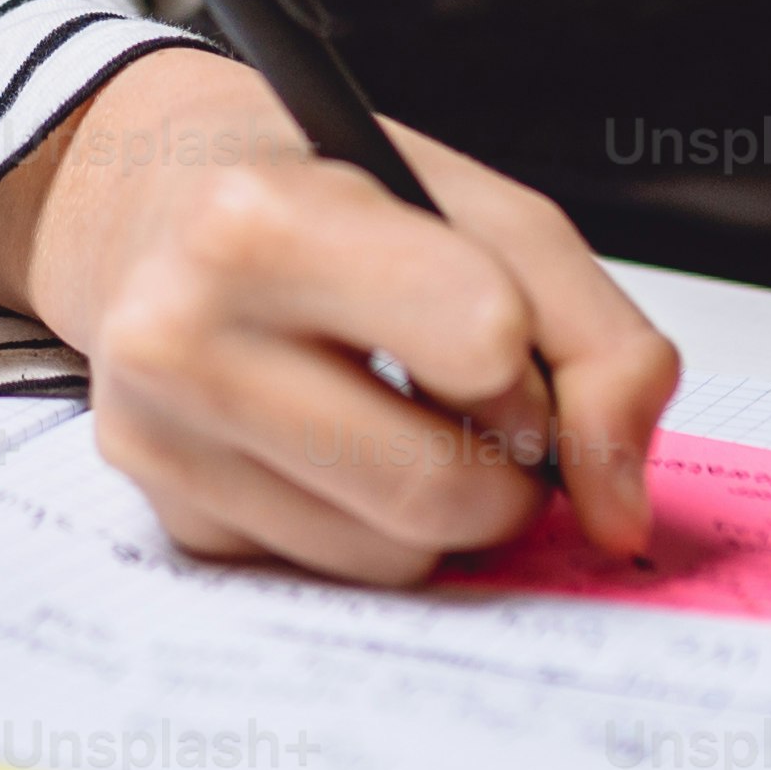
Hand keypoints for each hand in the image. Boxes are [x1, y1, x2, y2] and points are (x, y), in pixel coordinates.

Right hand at [0, 46, 680, 582]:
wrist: (151, 199)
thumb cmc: (329, 193)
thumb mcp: (482, 210)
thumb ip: (597, 341)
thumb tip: (619, 509)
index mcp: (266, 221)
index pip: (481, 341)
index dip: (525, 362)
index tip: (504, 345)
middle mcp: (183, 333)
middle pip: (440, 486)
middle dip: (506, 472)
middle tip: (484, 413)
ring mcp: (159, 438)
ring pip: (393, 556)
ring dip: (442, 510)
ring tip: (402, 418)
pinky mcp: (167, 516)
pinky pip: (334, 576)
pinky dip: (369, 527)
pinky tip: (333, 445)